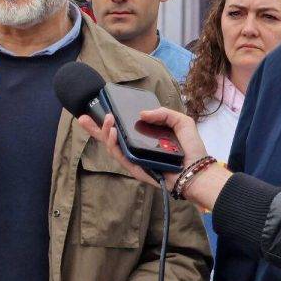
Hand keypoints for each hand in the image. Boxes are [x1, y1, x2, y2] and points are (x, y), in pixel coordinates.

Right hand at [78, 107, 209, 189]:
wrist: (198, 171)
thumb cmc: (192, 149)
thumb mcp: (181, 122)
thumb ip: (163, 113)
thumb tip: (141, 113)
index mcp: (144, 139)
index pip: (123, 129)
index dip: (108, 121)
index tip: (99, 109)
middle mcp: (136, 149)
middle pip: (109, 139)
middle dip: (94, 129)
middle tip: (82, 118)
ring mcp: (134, 160)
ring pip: (112, 147)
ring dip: (106, 132)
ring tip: (108, 120)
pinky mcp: (135, 169)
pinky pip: (120, 157)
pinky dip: (114, 144)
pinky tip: (113, 132)